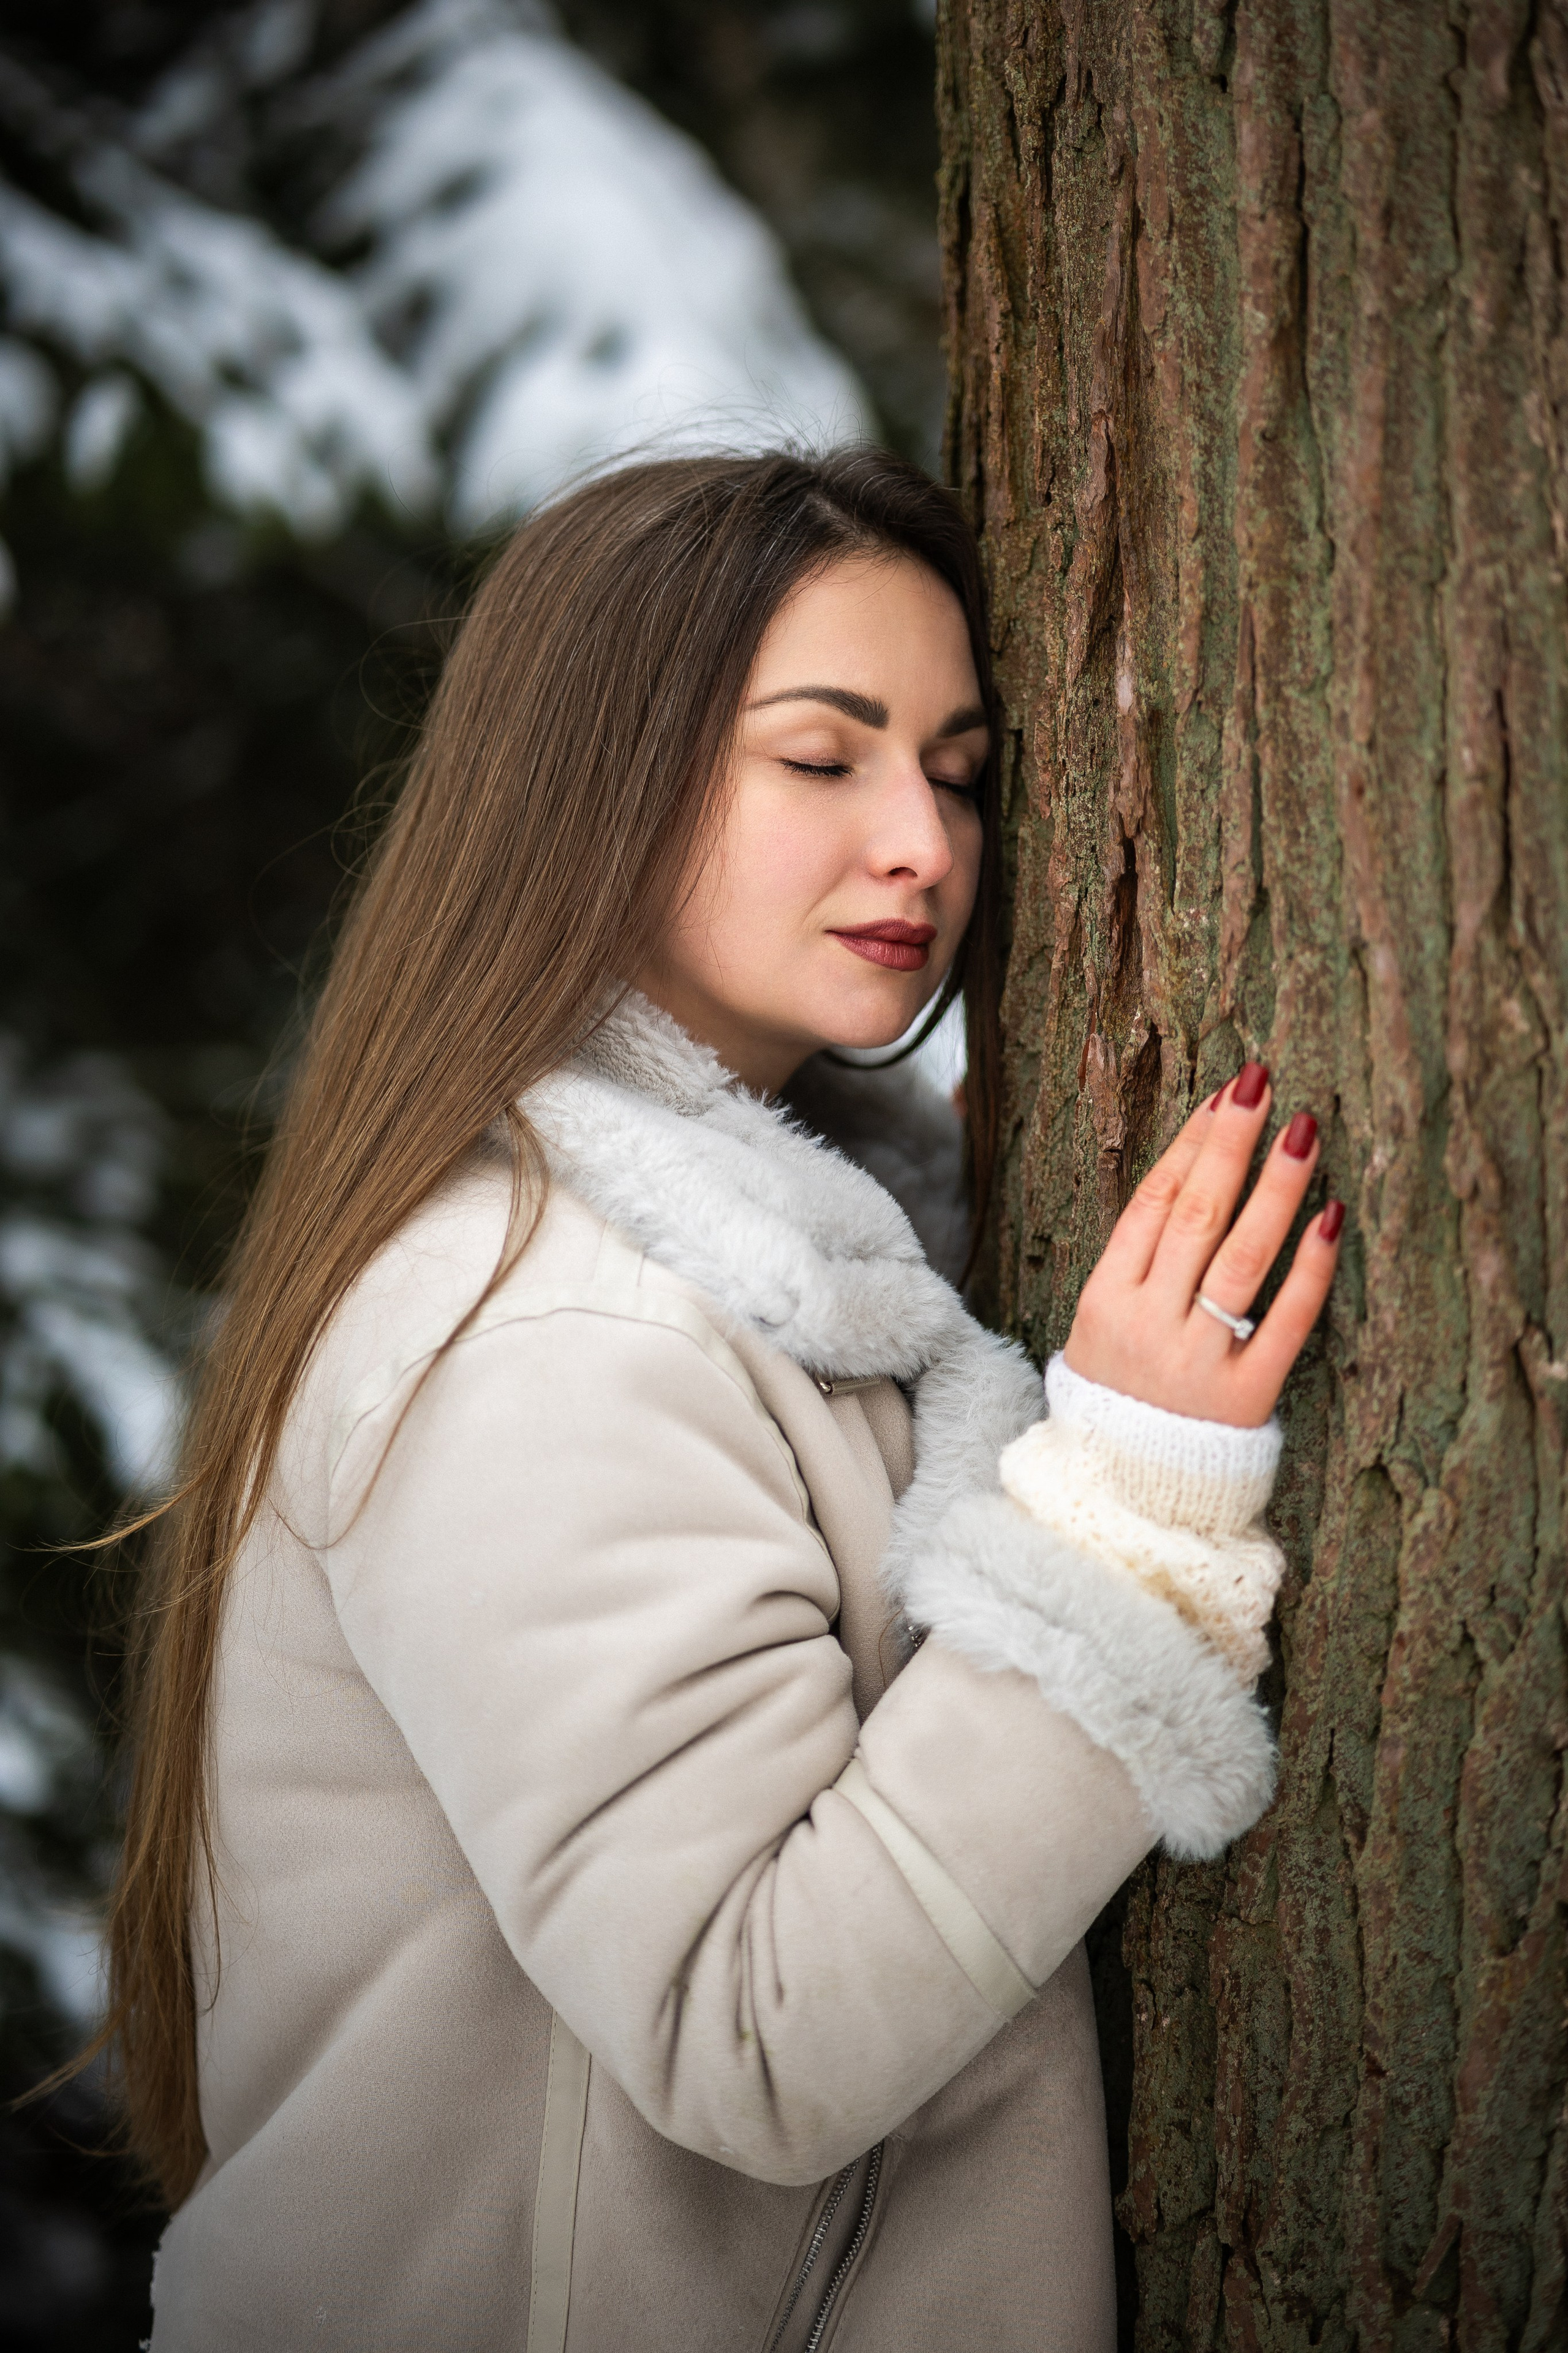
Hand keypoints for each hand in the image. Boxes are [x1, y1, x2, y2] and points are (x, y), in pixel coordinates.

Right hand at [1061, 1062, 1342, 1427]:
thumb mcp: (1101, 1326)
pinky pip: (1285, 1322)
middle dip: (1230, 1144)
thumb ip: (1139, 1261)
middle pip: (1194, 1217)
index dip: (1189, 1145)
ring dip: (1274, 1188)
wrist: (1124, 1495)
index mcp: (1104, 1301)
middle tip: (1263, 1083)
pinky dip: (1310, 1269)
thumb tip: (1191, 1170)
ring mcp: (1195, 1362)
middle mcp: (1146, 1325)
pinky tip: (1331, 1216)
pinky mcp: (1244, 1398)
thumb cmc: (1120, 1395)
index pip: (1151, 1204)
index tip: (1226, 1096)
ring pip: (1240, 1259)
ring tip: (1304, 1131)